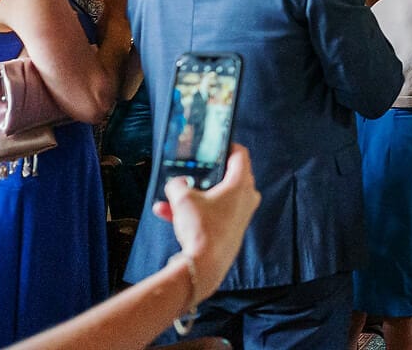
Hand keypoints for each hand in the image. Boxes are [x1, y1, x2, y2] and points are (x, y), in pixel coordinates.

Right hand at [153, 144, 260, 300]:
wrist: (204, 267)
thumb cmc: (201, 229)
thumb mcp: (182, 200)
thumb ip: (177, 185)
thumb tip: (176, 183)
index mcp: (241, 184)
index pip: (240, 155)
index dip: (227, 146)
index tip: (215, 145)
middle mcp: (246, 198)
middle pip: (227, 176)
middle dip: (205, 174)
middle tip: (190, 171)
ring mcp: (240, 215)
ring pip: (214, 198)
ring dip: (191, 197)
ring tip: (167, 199)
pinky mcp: (231, 230)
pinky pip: (211, 214)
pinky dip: (193, 213)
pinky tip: (165, 214)